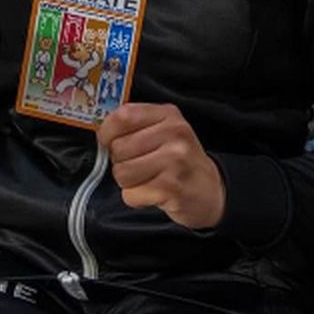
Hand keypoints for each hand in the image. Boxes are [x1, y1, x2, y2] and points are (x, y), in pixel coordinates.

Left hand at [97, 102, 225, 229]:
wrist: (211, 191)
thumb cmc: (180, 161)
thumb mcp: (166, 130)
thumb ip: (137, 125)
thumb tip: (101, 132)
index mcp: (168, 115)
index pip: (123, 115)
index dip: (107, 131)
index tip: (108, 141)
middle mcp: (174, 134)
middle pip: (118, 148)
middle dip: (121, 161)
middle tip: (140, 165)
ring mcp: (174, 161)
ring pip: (121, 172)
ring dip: (128, 182)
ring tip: (147, 179)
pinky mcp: (171, 188)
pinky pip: (131, 194)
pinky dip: (136, 198)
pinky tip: (154, 193)